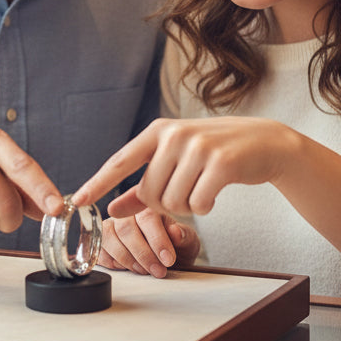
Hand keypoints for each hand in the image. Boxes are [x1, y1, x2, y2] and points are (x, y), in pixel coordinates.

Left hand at [73, 116, 293, 217]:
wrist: (264, 142)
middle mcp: (174, 135)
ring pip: (173, 202)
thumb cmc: (215, 152)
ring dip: (187, 205)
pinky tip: (216, 190)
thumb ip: (144, 185)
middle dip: (165, 204)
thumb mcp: (177, 160)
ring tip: (202, 186)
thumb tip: (113, 209)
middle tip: (186, 189)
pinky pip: (198, 205)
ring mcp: (198, 147)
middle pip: (150, 193)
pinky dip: (206, 205)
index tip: (76, 201)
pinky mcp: (220, 163)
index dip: (97, 183)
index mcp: (159, 131)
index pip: (120, 161)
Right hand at [99, 207, 199, 277]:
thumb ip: (183, 235)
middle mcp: (127, 211)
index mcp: (149, 205)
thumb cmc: (176, 246)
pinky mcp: (100, 240)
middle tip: (158, 271)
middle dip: (143, 254)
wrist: (166, 258)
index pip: (148, 217)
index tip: (168, 259)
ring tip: (143, 270)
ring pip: (109, 237)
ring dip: (127, 258)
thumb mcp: (188, 241)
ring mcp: (111, 225)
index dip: (157, 239)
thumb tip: (176, 232)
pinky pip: (99, 249)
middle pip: (126, 228)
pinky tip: (128, 269)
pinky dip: (112, 262)